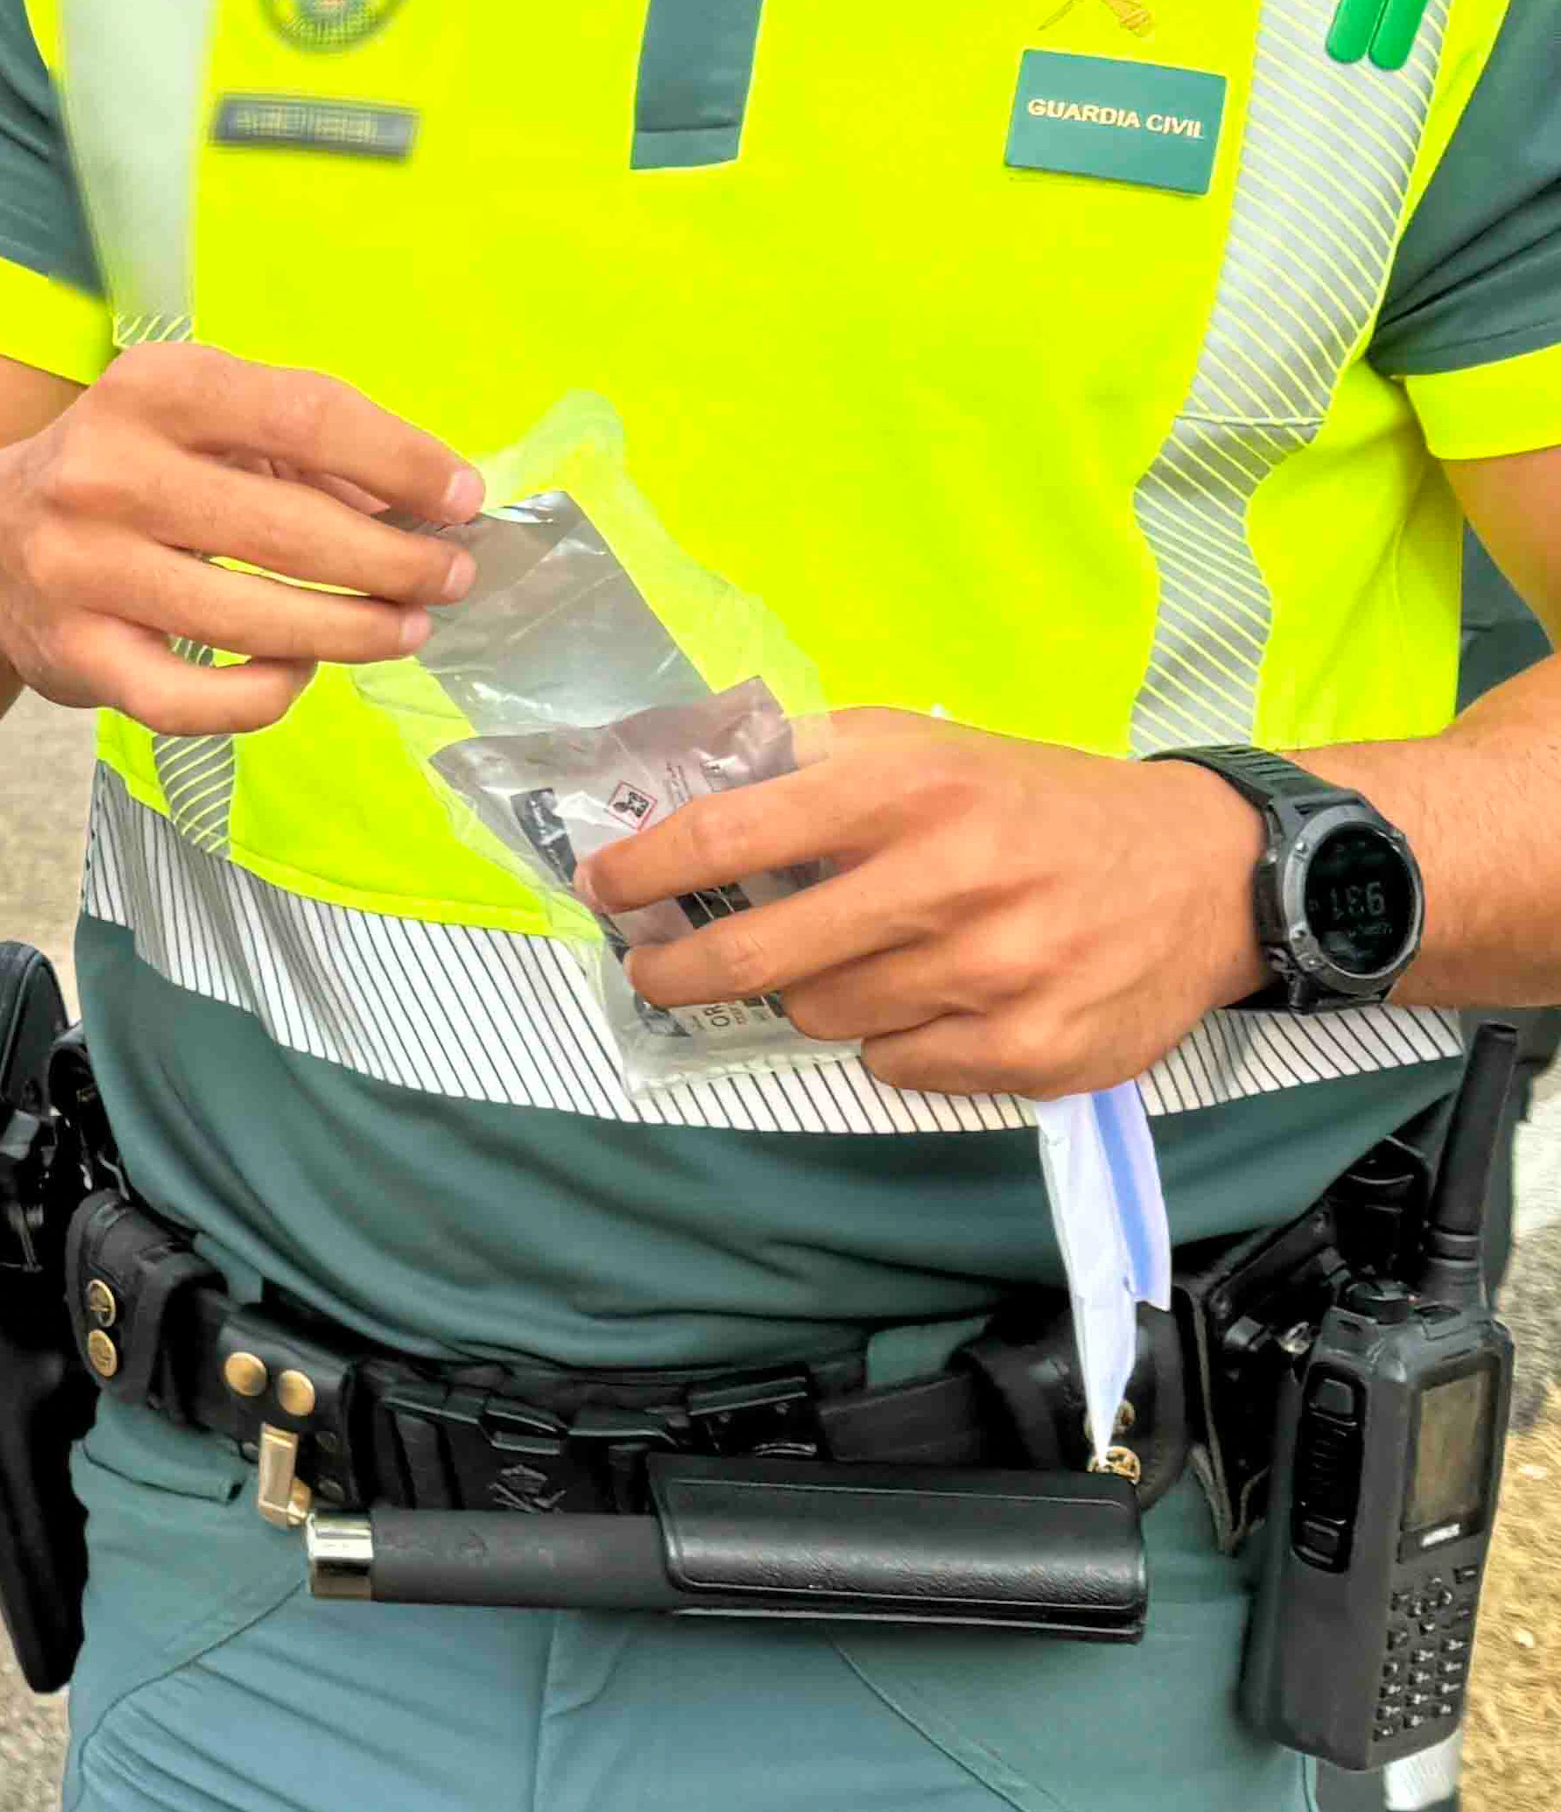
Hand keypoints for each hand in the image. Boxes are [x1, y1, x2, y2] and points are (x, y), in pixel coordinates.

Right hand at [0, 342, 483, 734]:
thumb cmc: (124, 472)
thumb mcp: (198, 422)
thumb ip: (304, 448)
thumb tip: (428, 503)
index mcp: (152, 390)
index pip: (305, 415)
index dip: (401, 462)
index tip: (460, 500)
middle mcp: (106, 474)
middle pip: (292, 529)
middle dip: (395, 563)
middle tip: (448, 580)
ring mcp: (85, 571)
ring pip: (255, 622)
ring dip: (354, 632)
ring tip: (403, 629)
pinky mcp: (78, 657)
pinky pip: (198, 700)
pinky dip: (267, 694)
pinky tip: (299, 670)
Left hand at [587, 709, 1264, 1096]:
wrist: (1205, 870)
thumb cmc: (1033, 804)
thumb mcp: (926, 747)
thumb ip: (807, 763)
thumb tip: (675, 791)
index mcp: (912, 787)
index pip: (733, 834)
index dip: (647, 868)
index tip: (606, 887)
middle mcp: (951, 878)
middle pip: (759, 954)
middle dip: (681, 970)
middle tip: (654, 971)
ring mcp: (994, 973)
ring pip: (823, 1014)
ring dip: (811, 994)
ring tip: (852, 959)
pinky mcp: (1029, 1049)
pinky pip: (896, 1064)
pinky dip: (891, 1037)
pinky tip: (934, 996)